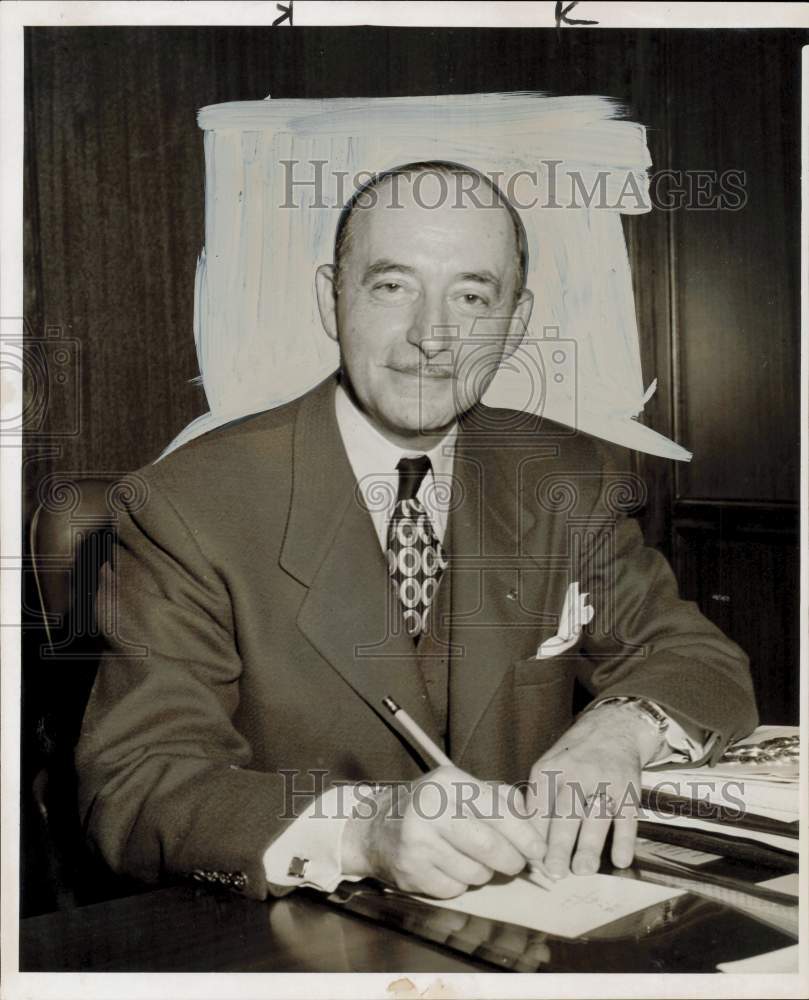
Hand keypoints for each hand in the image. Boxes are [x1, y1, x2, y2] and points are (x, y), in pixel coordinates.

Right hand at [341, 765, 544, 897]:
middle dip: (512, 861)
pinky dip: (460, 885)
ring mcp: (418, 842)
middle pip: (490, 847)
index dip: (525, 835)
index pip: (498, 811)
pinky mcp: (410, 871)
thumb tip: (534, 829)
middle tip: (516, 864)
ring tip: (472, 860)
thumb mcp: (459, 789)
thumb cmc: (430, 807)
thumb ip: (498, 800)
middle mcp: (430, 808)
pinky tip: (448, 868)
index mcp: (447, 782)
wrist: (375, 827)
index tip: (539, 850)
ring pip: (476, 873)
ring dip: (484, 873)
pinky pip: (454, 890)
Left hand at [525, 703, 657, 879]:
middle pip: (566, 812)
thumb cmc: (573, 758)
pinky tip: (620, 861)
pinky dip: (625, 840)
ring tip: (582, 870)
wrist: (612, 728)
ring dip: (589, 845)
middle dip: (559, 844)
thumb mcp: (548, 768)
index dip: (535, 837)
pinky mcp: (629, 790)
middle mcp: (576, 774)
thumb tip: (527, 842)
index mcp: (550, 771)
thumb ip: (538, 802)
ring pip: (596, 816)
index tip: (532, 863)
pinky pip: (628, 818)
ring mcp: (605, 782)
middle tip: (554, 872)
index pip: (539, 808)